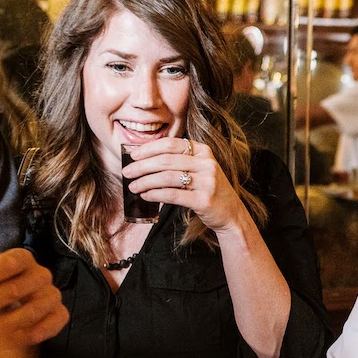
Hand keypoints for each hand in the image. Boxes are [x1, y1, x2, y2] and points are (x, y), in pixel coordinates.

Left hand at [0, 249, 68, 347]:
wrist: (4, 310)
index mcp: (21, 259)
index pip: (8, 263)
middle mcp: (40, 274)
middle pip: (17, 288)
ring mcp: (52, 294)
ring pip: (35, 308)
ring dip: (8, 324)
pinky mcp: (59, 314)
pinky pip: (54, 322)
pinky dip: (35, 332)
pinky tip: (14, 342)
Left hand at [123, 137, 245, 232]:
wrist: (231, 213)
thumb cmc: (209, 190)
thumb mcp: (200, 169)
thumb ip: (179, 161)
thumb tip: (144, 159)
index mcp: (204, 151)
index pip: (171, 144)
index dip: (149, 149)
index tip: (133, 155)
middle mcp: (207, 164)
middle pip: (166, 161)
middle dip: (142, 166)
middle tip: (127, 172)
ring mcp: (207, 182)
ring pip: (167, 178)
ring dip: (145, 182)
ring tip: (133, 187)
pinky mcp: (204, 200)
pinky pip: (173, 195)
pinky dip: (155, 195)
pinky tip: (146, 196)